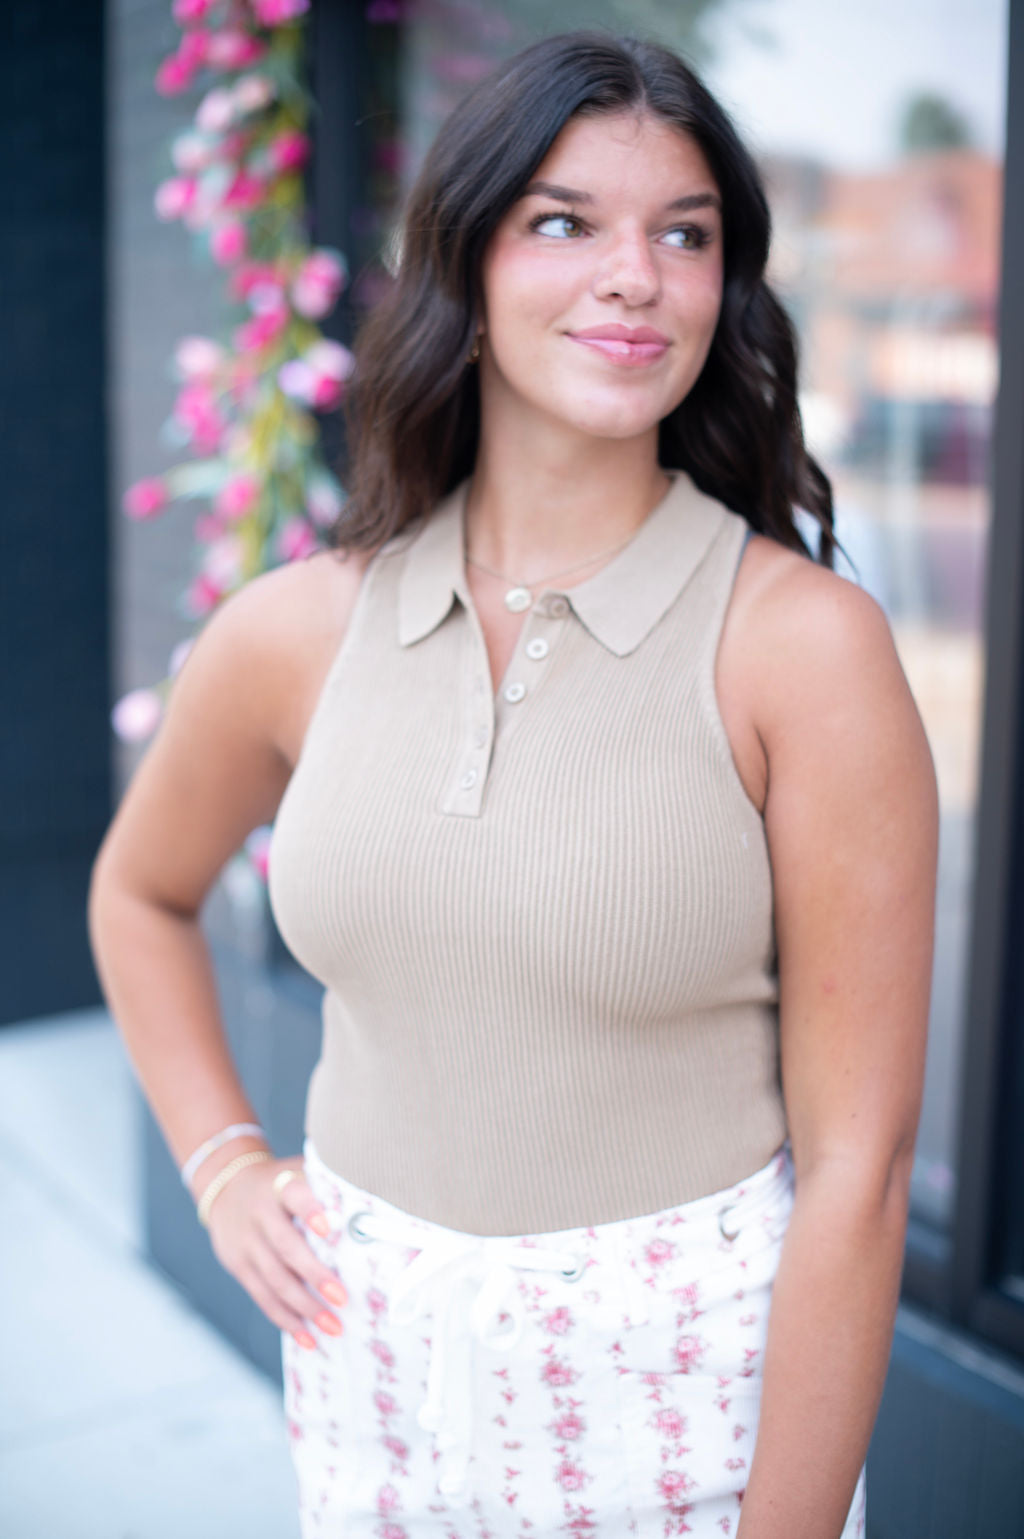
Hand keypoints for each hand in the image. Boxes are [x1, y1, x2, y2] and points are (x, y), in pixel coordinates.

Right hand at [203, 1155, 347, 1350]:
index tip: (327, 1228)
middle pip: (286, 1247)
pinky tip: (307, 1338)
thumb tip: (373, 1214)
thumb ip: (325, 1188)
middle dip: (315, 1275)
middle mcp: (260, 1214)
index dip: (308, 1209)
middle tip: (342, 1299)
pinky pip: (262, 1297)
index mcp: (278, 1186)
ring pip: (274, 1279)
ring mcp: (246, 1242)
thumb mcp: (296, 1173)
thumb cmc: (279, 1184)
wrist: (225, 1186)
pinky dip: (285, 1320)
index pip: (293, 1194)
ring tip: (332, 1327)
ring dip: (304, 1307)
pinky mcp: (238, 1265)